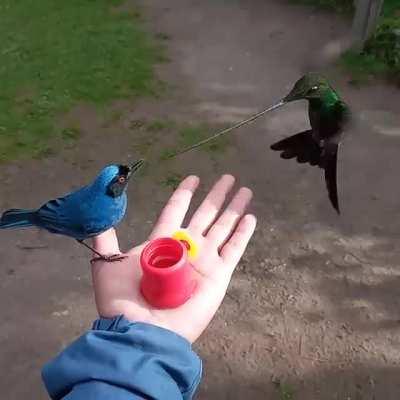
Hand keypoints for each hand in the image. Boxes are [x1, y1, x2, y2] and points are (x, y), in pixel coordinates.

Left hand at [91, 175, 255, 342]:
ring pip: (223, 226)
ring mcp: (204, 261)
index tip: (194, 178)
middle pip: (205, 214)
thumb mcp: (106, 264)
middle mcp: (186, 248)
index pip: (176, 211)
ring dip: (234, 208)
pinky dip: (243, 234)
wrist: (141, 331)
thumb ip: (105, 239)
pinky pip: (234, 250)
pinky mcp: (218, 275)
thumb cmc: (122, 300)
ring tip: (245, 189)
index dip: (185, 194)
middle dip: (216, 196)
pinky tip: (251, 218)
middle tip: (228, 177)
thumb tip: (100, 215)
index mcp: (162, 243)